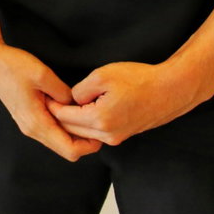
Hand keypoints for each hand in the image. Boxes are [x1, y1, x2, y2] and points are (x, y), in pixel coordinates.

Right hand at [0, 41, 102, 161]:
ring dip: (74, 133)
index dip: (89, 145)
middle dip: (84, 141)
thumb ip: (63, 93)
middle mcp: (32, 129)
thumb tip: (76, 104)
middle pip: (65, 149)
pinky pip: (51, 131)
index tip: (100, 130)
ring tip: (86, 114)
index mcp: (37, 123)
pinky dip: (63, 126)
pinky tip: (70, 110)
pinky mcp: (27, 117)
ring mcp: (28, 125)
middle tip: (97, 121)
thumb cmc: (13, 66)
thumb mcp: (43, 75)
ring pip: (58, 141)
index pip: (70, 150)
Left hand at [47, 60, 200, 146]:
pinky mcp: (124, 135)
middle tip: (46, 102)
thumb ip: (80, 90)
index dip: (52, 106)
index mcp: (99, 120)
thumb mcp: (103, 76)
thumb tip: (73, 99)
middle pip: (72, 129)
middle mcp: (107, 135)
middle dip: (58, 116)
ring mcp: (117, 137)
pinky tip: (82, 110)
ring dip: (71, 121)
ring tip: (61, 105)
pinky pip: (98, 132)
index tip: (42, 96)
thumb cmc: (139, 80)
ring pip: (84, 133)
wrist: (171, 90)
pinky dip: (86, 124)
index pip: (65, 118)